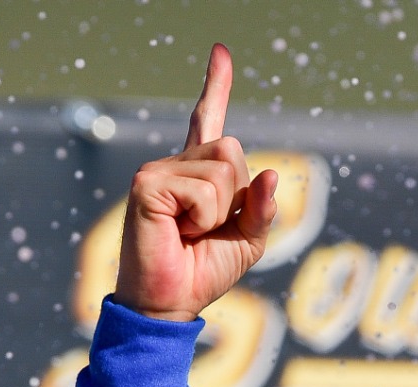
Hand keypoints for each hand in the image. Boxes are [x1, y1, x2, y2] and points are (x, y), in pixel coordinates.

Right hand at [115, 43, 278, 321]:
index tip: (221, 53)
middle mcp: (176, 164)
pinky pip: (203, 190)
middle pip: (234, 150)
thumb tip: (270, 173)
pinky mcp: (146, 182)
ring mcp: (158, 170)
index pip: (209, 121)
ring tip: (190, 232)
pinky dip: (204, 217)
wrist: (170, 302)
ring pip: (224, 169)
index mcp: (198, 173)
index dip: (216, 86)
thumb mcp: (248, 240)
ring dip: (219, 212)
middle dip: (236, 196)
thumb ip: (262, 207)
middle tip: (205, 228)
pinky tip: (179, 231)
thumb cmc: (204, 271)